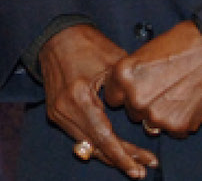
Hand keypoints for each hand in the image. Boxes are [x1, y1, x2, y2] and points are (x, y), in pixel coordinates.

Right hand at [40, 25, 159, 178]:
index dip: (124, 156)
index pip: (105, 138)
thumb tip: (146, 112)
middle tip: (142, 169)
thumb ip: (128, 89)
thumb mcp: (113, 61)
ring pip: (87, 145)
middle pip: (96, 147)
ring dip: (109, 153)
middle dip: (120, 159)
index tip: (142, 167)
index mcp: (79, 97)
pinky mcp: (55, 111)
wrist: (56, 34)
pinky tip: (112, 147)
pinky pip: (79, 135)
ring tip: (132, 161)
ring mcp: (57, 112)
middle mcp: (65, 110)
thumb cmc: (86, 43)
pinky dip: (96, 143)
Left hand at [105, 21, 201, 137]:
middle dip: (142, 104)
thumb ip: (131, 74)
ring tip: (174, 95)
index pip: (112, 98)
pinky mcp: (177, 126)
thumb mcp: (144, 52)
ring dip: (159, 114)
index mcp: (123, 76)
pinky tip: (186, 102)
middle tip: (159, 89)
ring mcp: (156, 115)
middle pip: (131, 112)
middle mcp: (136, 98)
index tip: (133, 90)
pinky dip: (178, 120)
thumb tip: (125, 89)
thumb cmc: (178, 45)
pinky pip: (172, 130)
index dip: (123, 93)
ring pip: (150, 124)